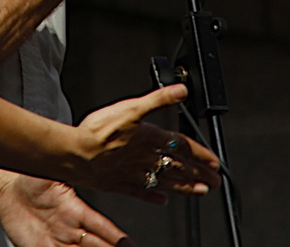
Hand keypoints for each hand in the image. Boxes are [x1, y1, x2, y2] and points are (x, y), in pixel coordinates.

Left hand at [0, 175, 130, 246]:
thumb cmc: (31, 182)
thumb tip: (76, 154)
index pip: (100, 224)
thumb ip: (62, 166)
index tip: (127, 243)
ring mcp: (59, 241)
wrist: (8, 197)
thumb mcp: (48, 173)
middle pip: (97, 244)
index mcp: (75, 209)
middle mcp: (71, 228)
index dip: (115, 235)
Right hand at [70, 84, 219, 202]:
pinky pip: (142, 192)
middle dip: (199, 174)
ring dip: (185, 187)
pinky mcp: (120, 184)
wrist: (75, 154)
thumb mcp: (131, 107)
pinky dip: (154, 196)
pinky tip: (162, 199)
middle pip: (179, 167)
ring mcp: (134, 173)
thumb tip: (181, 90)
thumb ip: (158, 99)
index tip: (214, 162)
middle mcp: (146, 158)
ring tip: (200, 191)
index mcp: (150, 138)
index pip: (183, 147)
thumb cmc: (99, 131)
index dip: (201, 154)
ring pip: (166, 181)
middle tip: (214, 181)